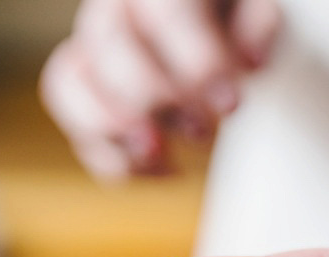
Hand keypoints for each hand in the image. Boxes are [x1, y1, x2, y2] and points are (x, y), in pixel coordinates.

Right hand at [41, 0, 278, 178]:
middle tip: (201, 131)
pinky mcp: (81, 83)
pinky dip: (109, 154)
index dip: (196, 62)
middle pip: (112, 46)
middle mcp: (117, 6)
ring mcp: (91, 44)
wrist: (210, 26)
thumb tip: (250, 61)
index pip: (167, 11)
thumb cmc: (232, 19)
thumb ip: (257, 26)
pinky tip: (161, 168)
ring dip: (116, 128)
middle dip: (155, 98)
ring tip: (162, 155)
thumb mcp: (256, 12)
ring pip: (73, 80)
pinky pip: (71, 117)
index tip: (230, 106)